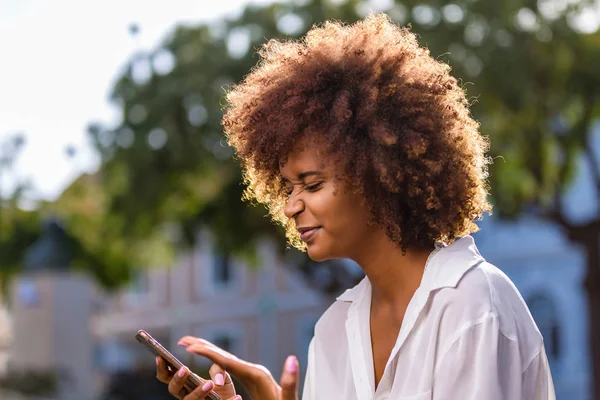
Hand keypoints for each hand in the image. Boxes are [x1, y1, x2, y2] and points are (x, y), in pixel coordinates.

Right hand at [155, 356, 239, 399]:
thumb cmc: (222, 387)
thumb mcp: (222, 375)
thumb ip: (218, 370)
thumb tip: (215, 378)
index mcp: (184, 383)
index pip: (166, 376)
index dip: (161, 368)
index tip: (160, 357)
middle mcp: (185, 395)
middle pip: (173, 388)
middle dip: (177, 378)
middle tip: (186, 368)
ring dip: (199, 392)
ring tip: (211, 384)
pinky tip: (237, 397)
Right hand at [179, 336, 298, 399]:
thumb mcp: (287, 399)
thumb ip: (289, 383)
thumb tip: (292, 359)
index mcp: (257, 375)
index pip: (227, 362)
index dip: (208, 353)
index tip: (189, 346)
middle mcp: (253, 370)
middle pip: (224, 356)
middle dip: (203, 346)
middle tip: (182, 339)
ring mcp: (252, 373)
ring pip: (225, 360)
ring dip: (208, 351)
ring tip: (191, 345)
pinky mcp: (252, 379)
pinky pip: (230, 369)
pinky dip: (217, 362)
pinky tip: (211, 362)